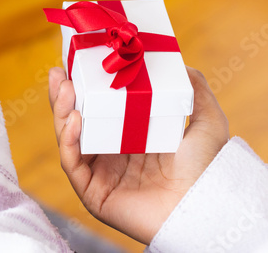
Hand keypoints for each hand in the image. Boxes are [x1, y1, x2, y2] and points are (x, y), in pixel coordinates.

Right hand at [49, 66, 228, 244]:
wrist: (204, 206)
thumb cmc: (208, 170)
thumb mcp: (207, 121)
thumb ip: (197, 90)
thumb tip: (179, 65)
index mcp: (132, 138)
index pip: (99, 107)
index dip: (86, 85)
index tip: (79, 61)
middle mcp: (112, 155)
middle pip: (76, 120)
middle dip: (64, 95)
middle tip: (59, 71)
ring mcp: (101, 174)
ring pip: (68, 139)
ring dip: (60, 112)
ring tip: (64, 87)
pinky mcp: (93, 193)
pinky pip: (72, 164)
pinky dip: (67, 140)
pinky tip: (73, 119)